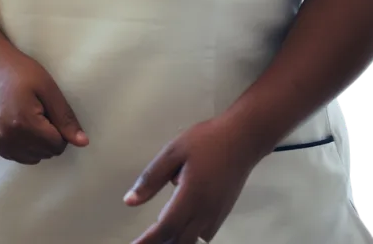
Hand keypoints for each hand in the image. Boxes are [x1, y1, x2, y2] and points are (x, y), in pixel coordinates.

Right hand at [0, 41, 88, 164]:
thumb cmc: (19, 70)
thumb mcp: (47, 87)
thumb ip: (64, 117)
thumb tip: (83, 142)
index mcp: (24, 123)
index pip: (57, 145)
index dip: (60, 129)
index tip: (51, 111)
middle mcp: (8, 138)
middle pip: (45, 153)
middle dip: (49, 136)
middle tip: (39, 111)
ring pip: (32, 158)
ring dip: (37, 143)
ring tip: (29, 117)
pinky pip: (17, 156)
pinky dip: (23, 146)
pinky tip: (18, 124)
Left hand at [123, 116, 264, 243]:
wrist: (242, 139)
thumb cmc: (207, 141)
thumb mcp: (173, 152)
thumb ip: (151, 178)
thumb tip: (130, 200)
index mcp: (191, 197)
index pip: (166, 228)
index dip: (148, 241)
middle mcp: (205, 212)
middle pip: (180, 241)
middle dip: (161, 243)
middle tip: (144, 241)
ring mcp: (217, 214)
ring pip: (193, 240)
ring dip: (176, 240)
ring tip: (159, 234)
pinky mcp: (223, 212)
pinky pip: (205, 232)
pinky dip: (190, 234)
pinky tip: (182, 223)